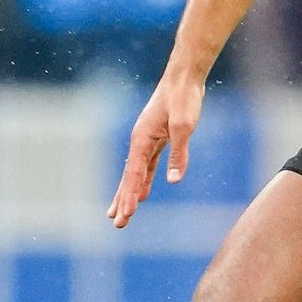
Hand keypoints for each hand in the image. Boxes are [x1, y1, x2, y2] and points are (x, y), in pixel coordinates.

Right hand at [108, 72, 204, 227]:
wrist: (184, 78)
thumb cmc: (184, 99)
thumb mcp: (184, 127)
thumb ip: (178, 154)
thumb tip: (173, 181)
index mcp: (142, 139)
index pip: (133, 174)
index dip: (129, 196)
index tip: (125, 215)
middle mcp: (140, 141)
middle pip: (129, 176)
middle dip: (123, 201)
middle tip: (117, 224)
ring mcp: (147, 140)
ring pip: (135, 173)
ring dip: (129, 193)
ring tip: (121, 214)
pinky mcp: (157, 139)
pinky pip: (146, 165)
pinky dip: (143, 180)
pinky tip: (141, 194)